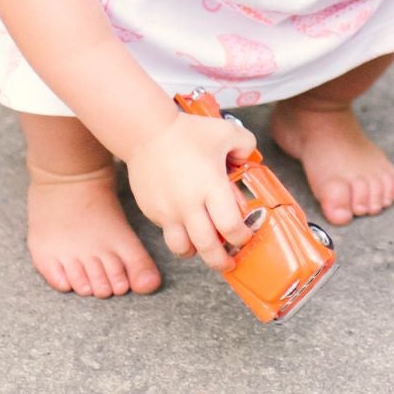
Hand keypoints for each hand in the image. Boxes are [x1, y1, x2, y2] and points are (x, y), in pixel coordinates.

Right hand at [123, 111, 256, 270]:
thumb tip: (248, 159)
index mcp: (211, 187)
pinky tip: (185, 223)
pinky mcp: (152, 211)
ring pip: (182, 248)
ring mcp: (168, 211)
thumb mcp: (226, 131)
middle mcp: (189, 205)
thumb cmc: (187, 131)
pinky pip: (167, 232)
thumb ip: (246, 144)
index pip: (230, 227)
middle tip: (229, 262)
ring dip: (196, 252)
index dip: (241, 237)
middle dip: (221, 261)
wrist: (145, 132)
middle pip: (208, 248)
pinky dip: (178, 234)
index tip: (245, 235)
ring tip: (204, 247)